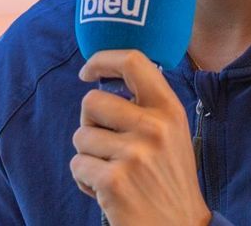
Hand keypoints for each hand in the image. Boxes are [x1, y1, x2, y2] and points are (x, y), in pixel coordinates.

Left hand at [71, 50, 210, 225]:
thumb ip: (148, 108)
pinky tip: (107, 191)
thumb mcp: (172, 135)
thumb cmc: (170, 181)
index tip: (87, 72)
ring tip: (111, 172)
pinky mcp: (114, 181)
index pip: (133, 61)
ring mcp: (134, 154)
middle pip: (92, 101)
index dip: (102, 60)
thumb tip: (107, 78)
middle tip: (105, 143)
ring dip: (88, 156)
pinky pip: (78, 166)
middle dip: (89, 122)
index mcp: (169, 110)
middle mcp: (154, 127)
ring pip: (81, 136)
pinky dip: (85, 180)